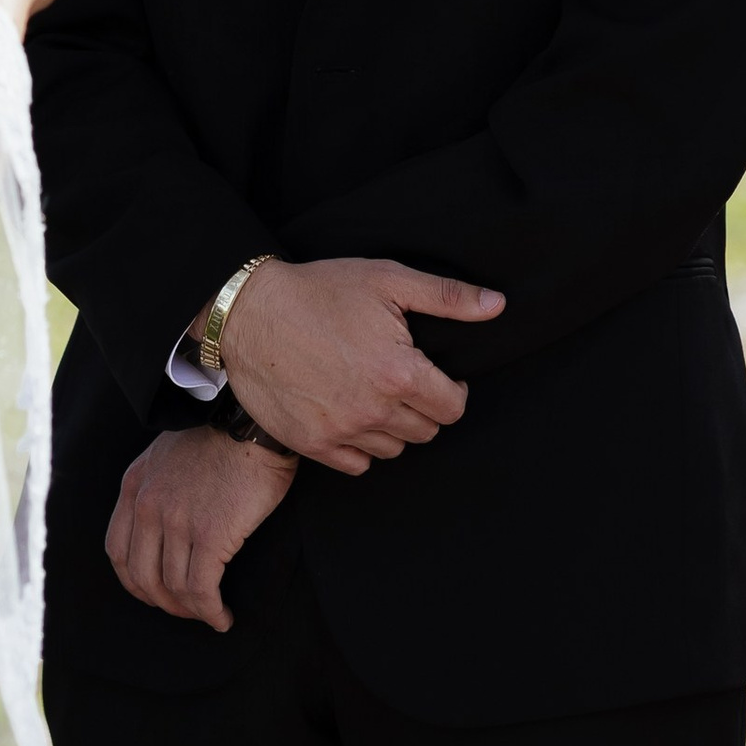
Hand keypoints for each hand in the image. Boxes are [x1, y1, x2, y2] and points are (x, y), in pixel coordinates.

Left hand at [106, 424, 297, 631]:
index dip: (135, 582)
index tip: (155, 594)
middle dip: (164, 603)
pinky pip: (202, 589)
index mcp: (134, 486)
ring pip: (174, 588)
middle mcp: (148, 505)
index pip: (117, 551)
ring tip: (210, 615)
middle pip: (142, 576)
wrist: (252, 422)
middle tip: (187, 610)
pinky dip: (211, 612)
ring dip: (191, 611)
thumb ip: (156, 488)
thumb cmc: (221, 437)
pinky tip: (223, 618)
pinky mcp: (211, 535)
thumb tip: (162, 530)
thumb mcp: (168, 456)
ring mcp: (177, 521)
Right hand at [220, 255, 503, 477]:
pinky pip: (357, 465)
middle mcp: (374, 411)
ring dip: (392, 426)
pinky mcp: (312, 444)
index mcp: (399, 373)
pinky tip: (349, 412)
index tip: (437, 375)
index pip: (453, 408)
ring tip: (373, 392)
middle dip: (423, 407)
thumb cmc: (319, 290)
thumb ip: (447, 296)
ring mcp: (341, 432)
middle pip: (426, 431)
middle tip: (401, 379)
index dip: (452, 390)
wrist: (248, 312)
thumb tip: (497, 306)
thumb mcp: (387, 280)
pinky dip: (360, 445)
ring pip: (394, 449)